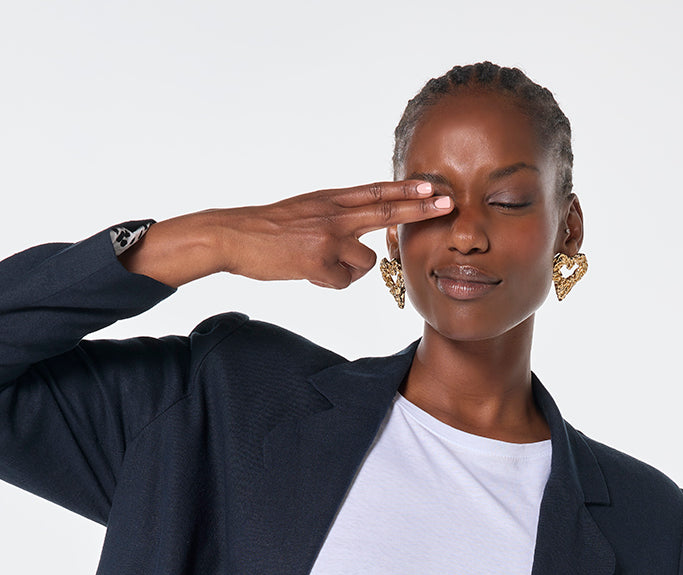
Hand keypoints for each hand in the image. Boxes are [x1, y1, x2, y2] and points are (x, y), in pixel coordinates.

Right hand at [210, 179, 451, 287]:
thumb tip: (359, 241)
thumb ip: (334, 218)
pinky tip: (306, 273)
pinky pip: (343, 282)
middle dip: (420, 207)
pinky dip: (328, 283)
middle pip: (386, 209)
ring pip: (365, 261)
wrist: (233, 236)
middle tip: (449, 202)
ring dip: (347, 272)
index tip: (432, 184)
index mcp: (330, 199)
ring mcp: (328, 235)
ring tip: (316, 266)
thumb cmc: (266, 232)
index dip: (405, 188)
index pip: (375, 191)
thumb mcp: (304, 213)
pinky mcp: (319, 260)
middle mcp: (333, 212)